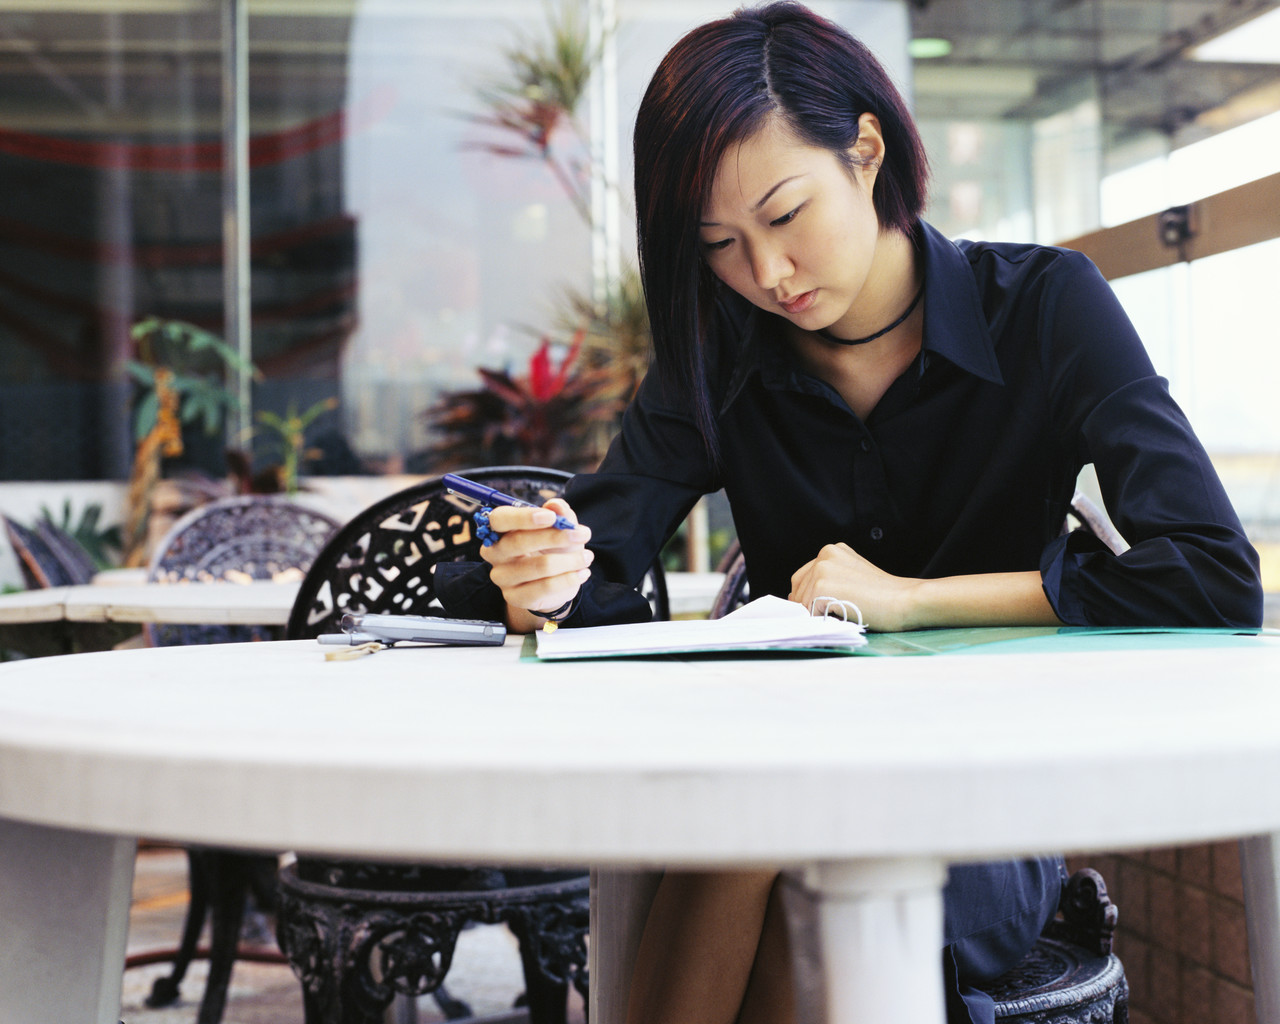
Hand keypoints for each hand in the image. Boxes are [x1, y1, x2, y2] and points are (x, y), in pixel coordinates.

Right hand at [479, 498, 592, 628]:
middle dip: (554, 537)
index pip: (499, 519)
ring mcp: (502, 577)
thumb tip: (556, 504)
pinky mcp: (514, 597)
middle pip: (516, 542)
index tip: (552, 516)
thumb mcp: (560, 528)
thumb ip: (560, 514)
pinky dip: (568, 579)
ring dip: (568, 560)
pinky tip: (582, 573)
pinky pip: (543, 588)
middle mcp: (494, 553)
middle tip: (581, 535)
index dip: (523, 517)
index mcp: (499, 530)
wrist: (555, 583)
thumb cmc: (552, 549)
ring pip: (536, 566)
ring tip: (587, 557)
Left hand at [789, 542, 917, 631]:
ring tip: (844, 613)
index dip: (808, 597)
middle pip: (798, 589)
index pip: (803, 578)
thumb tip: (799, 599)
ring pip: (802, 603)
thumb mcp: (853, 576)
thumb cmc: (884, 596)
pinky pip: (808, 612)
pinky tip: (842, 616)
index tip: (823, 608)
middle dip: (809, 606)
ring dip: (817, 615)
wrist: (905, 600)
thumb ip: (830, 580)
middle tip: (832, 614)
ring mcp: (821, 570)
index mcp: (832, 551)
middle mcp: (824, 555)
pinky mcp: (821, 586)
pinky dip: (821, 620)